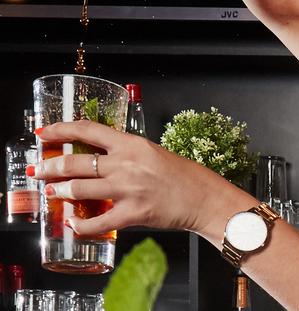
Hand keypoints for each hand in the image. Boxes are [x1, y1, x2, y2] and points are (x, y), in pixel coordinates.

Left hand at [30, 120, 221, 235]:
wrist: (203, 197)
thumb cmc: (182, 175)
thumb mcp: (152, 154)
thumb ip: (125, 155)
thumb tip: (98, 160)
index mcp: (133, 144)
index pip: (89, 130)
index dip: (62, 129)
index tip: (45, 133)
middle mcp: (127, 164)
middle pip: (76, 163)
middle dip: (50, 167)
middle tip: (40, 170)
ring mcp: (128, 189)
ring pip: (80, 189)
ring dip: (60, 192)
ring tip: (53, 193)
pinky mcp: (132, 213)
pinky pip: (95, 222)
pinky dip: (79, 225)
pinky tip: (73, 223)